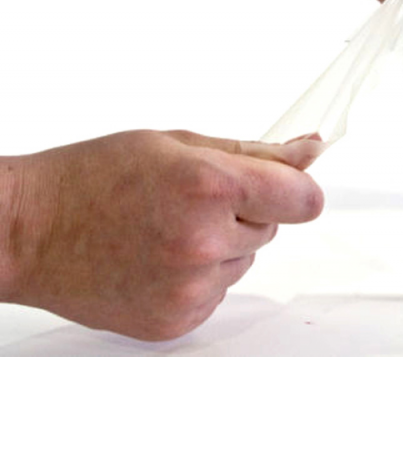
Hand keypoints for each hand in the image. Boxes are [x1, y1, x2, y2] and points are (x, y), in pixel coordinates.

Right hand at [0, 130, 322, 339]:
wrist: (31, 230)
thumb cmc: (94, 177)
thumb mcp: (178, 143)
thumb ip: (253, 152)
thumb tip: (309, 152)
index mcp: (209, 186)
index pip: (304, 199)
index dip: (296, 189)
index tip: (285, 185)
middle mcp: (204, 241)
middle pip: (273, 227)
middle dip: (246, 210)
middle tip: (191, 199)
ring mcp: (190, 287)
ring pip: (246, 259)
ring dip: (222, 244)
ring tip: (167, 228)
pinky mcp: (177, 320)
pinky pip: (219, 291)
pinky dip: (200, 276)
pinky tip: (159, 258)